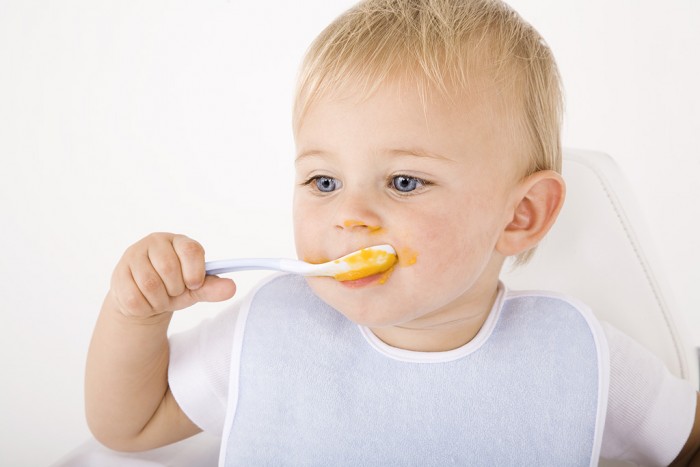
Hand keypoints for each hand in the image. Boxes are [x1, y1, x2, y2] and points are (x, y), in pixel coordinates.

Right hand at [109, 233, 235, 317]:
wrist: (145, 299)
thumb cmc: (173, 288)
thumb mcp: (195, 289)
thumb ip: (213, 288)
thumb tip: (232, 288)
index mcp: (178, 241)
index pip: (191, 250)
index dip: (195, 272)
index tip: (194, 284)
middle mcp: (155, 242)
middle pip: (169, 268)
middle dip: (175, 289)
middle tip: (173, 292)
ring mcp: (134, 256)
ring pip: (150, 284)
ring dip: (160, 300)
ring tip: (160, 298)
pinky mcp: (119, 274)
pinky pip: (134, 297)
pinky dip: (145, 307)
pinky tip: (146, 301)